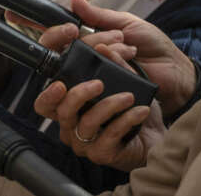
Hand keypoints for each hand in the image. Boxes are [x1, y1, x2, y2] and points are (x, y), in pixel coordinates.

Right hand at [34, 76, 165, 171]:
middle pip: (61, 111)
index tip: (61, 82)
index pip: (44, 103)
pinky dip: (126, 119)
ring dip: (109, 105)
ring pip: (87, 122)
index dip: (47, 92)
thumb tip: (102, 47)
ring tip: (129, 96)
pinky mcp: (102, 154)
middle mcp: (70, 126)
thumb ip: (113, 65)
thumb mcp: (123, 83)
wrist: (157, 138)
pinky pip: (109, 135)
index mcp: (68, 108)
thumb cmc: (133, 111)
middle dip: (79, 94)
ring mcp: (84, 143)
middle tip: (99, 83)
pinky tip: (140, 110)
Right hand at [38, 0, 193, 115]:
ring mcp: (92, 86)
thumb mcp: (125, 24)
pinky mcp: (106, 102)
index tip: (73, 28)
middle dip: (92, 43)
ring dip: (108, 55)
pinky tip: (132, 61)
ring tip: (130, 50)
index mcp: (83, 47)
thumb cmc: (152, 46)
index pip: (54, 43)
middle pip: (65, 57)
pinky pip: (100, 85)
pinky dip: (118, 67)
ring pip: (80, 72)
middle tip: (117, 39)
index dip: (57, 35)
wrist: (177, 70)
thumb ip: (97, 15)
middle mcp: (82, 68)